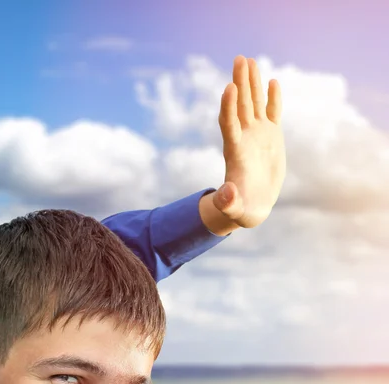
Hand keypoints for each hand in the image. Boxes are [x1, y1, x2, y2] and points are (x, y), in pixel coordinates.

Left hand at [199, 55, 285, 234]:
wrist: (252, 206)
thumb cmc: (242, 210)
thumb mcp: (235, 209)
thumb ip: (228, 202)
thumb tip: (225, 195)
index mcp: (235, 152)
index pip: (229, 124)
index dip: (228, 107)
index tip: (229, 87)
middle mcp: (244, 138)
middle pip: (239, 106)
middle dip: (239, 82)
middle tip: (239, 59)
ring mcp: (257, 136)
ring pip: (253, 104)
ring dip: (251, 83)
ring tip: (250, 60)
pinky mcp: (271, 137)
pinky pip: (271, 113)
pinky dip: (272, 99)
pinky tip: (273, 82)